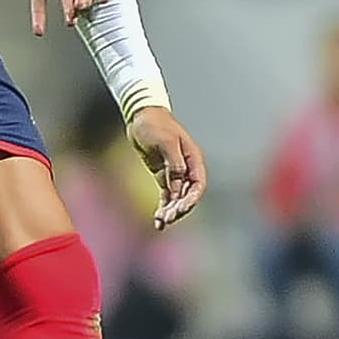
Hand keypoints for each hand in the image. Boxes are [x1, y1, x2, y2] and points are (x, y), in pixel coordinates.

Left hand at [127, 106, 207, 230]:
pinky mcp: (162, 176)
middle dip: (179, 208)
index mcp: (192, 159)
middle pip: (187, 195)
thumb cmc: (156, 125)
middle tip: (167, 218)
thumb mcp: (165, 142)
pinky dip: (163, 207)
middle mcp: (186, 169)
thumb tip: (179, 185)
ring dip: (170, 211)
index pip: (198, 185)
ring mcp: (174, 173)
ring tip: (160, 222)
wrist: (141, 116)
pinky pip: (166, 196)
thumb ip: (174, 164)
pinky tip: (158, 220)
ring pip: (176, 198)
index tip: (180, 208)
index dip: (191, 199)